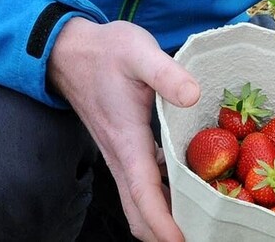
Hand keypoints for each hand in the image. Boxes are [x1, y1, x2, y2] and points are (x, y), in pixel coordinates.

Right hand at [47, 18, 199, 241]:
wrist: (71, 50)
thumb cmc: (106, 51)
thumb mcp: (139, 52)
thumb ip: (166, 73)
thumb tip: (193, 95)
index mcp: (127, 140)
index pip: (143, 195)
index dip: (164, 224)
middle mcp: (120, 155)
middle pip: (138, 212)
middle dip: (164, 233)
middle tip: (203, 232)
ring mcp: (119, 154)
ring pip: (137, 202)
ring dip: (163, 216)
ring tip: (200, 216)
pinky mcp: (121, 146)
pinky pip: (139, 184)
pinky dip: (159, 196)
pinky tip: (183, 184)